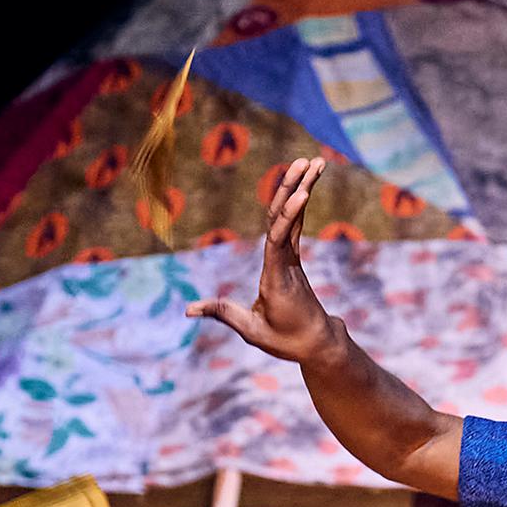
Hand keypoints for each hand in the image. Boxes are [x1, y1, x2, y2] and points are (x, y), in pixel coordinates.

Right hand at [188, 156, 341, 363]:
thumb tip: (188, 309)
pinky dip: (296, 203)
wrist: (318, 344)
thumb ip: (223, 313)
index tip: (302, 194)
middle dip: (296, 189)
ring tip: (314, 162)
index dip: (288, 217)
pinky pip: (292, 225)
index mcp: (277, 277)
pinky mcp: (292, 258)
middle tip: (306, 161)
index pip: (280, 241)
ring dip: (302, 188)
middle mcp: (287, 262)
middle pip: (288, 220)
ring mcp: (292, 258)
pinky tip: (304, 184)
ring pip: (293, 217)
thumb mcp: (253, 331)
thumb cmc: (287, 340)